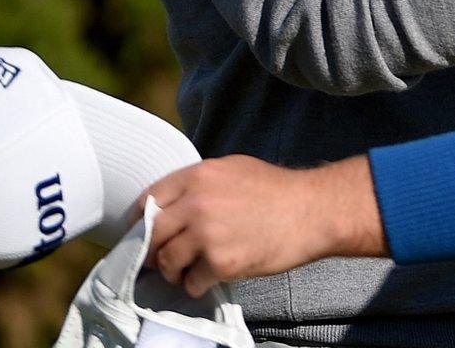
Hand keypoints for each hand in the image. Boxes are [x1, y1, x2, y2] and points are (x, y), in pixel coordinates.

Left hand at [142, 154, 386, 297]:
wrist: (313, 211)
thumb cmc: (278, 190)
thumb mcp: (234, 169)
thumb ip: (199, 183)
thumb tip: (172, 205)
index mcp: (198, 176)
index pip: (148, 200)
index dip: (141, 221)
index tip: (143, 233)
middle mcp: (197, 203)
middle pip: (152, 235)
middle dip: (152, 250)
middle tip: (160, 258)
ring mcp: (207, 235)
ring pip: (166, 262)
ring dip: (173, 271)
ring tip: (188, 271)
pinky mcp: (221, 263)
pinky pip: (191, 282)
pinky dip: (196, 285)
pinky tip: (209, 278)